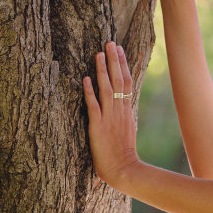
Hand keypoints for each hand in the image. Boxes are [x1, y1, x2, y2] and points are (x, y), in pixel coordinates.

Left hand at [83, 40, 140, 189]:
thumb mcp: (127, 130)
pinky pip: (94, 106)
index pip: (126, 82)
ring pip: (107, 88)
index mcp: (126, 111)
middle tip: (109, 42)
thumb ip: (123, 116)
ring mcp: (109, 118)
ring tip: (98, 53)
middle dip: (114, 60)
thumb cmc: (123, 155)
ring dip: (102, 70)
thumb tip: (121, 105)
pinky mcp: (97, 127)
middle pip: (118, 80)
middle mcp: (119, 111)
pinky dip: (89, 91)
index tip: (119, 49)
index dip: (122, 64)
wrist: (124, 170)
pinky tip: (85, 78)